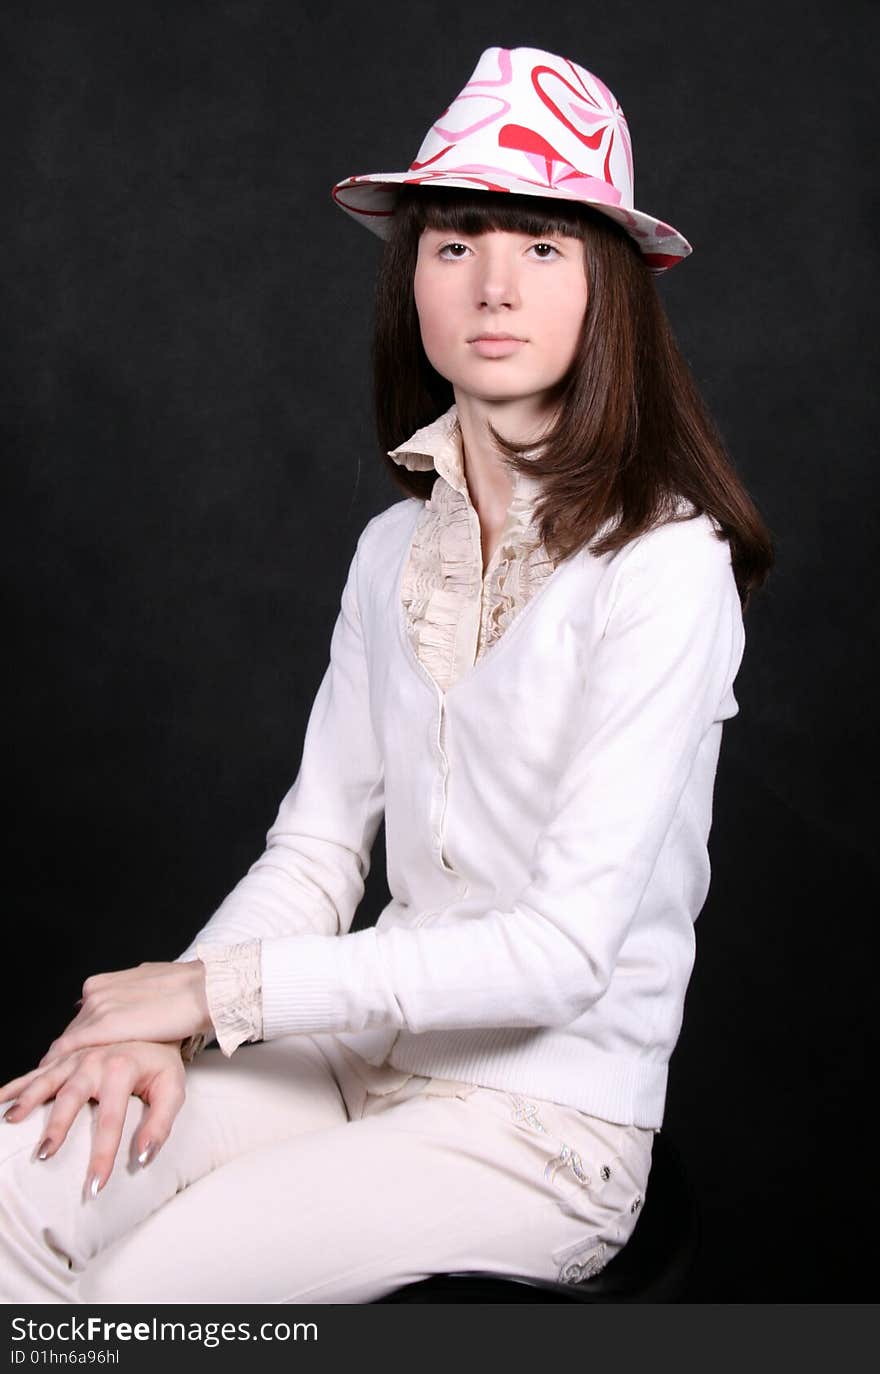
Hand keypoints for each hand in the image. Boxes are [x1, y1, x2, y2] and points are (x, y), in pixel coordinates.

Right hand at [0, 1040, 186, 1198]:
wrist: (155, 1025)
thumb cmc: (162, 1064)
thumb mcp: (172, 1090)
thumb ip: (160, 1124)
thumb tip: (142, 1158)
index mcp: (122, 1069)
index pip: (111, 1120)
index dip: (102, 1155)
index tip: (94, 1186)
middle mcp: (94, 1059)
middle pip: (71, 1096)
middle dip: (56, 1126)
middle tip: (43, 1154)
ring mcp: (76, 1056)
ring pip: (46, 1079)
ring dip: (27, 1100)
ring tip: (10, 1122)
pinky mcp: (64, 1056)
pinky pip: (36, 1071)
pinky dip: (16, 1086)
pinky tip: (0, 1101)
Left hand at [35, 961, 211, 1068]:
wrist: (201, 990)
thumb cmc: (184, 991)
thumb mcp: (147, 987)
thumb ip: (129, 997)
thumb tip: (125, 1008)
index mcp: (103, 983)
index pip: (81, 1017)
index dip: (81, 1039)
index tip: (80, 1056)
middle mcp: (95, 993)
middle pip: (74, 1030)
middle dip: (74, 1052)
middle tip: (70, 1075)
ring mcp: (97, 1008)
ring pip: (70, 1042)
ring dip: (69, 1061)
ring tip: (66, 1081)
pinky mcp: (103, 1027)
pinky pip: (70, 1050)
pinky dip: (65, 1065)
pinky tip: (66, 1079)